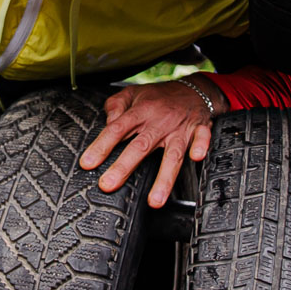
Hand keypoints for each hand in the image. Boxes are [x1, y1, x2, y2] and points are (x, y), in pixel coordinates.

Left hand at [78, 77, 217, 207]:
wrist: (193, 88)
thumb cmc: (159, 96)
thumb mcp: (132, 93)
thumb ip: (116, 105)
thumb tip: (108, 123)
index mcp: (140, 112)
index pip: (117, 129)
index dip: (101, 146)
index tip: (88, 164)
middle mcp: (159, 122)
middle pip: (140, 146)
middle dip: (124, 166)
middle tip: (108, 185)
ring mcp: (179, 128)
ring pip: (172, 154)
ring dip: (164, 177)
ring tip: (155, 201)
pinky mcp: (199, 130)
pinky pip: (202, 138)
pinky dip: (201, 146)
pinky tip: (196, 158)